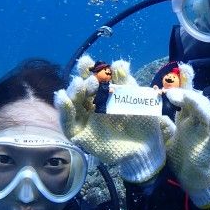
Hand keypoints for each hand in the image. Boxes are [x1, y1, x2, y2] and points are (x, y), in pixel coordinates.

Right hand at [55, 68, 166, 183]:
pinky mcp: (80, 135)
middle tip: (92, 79)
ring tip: (78, 84)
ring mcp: (85, 120)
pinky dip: (63, 110)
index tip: (88, 61)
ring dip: (72, 92)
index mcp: (104, 95)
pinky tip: (62, 97)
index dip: (88, 69)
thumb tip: (119, 63)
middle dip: (82, 80)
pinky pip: (67, 123)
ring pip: (71, 103)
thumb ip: (127, 83)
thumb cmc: (144, 123)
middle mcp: (92, 106)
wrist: (147, 148)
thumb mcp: (136, 100)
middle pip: (80, 90)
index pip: (92, 79)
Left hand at [162, 88, 209, 209]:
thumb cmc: (181, 159)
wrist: (193, 182)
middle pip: (195, 101)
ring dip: (196, 103)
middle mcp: (198, 123)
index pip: (186, 97)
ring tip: (187, 96)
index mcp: (187, 119)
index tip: (181, 67)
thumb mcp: (166, 140)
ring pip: (205, 112)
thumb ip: (162, 126)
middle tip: (170, 92)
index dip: (185, 82)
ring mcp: (206, 133)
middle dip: (185, 92)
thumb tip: (151, 111)